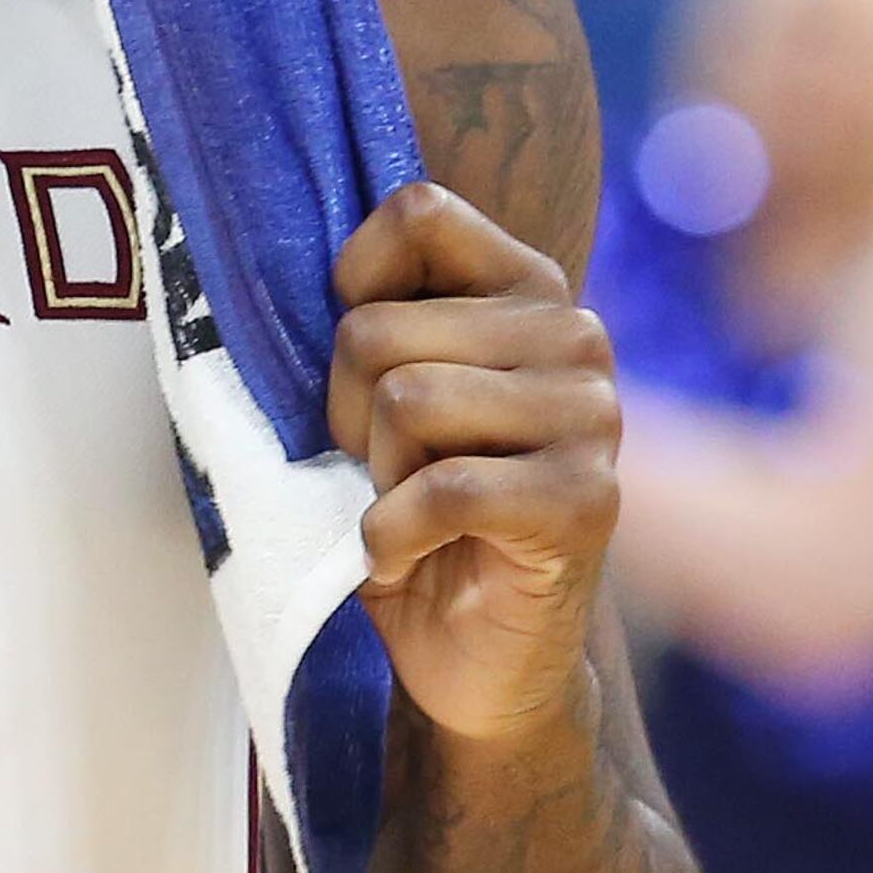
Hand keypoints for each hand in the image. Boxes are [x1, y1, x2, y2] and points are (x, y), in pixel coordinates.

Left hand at [329, 182, 619, 746]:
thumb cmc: (413, 517)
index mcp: (526, 288)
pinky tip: (410, 559)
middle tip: (383, 472)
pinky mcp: (587, 501)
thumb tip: (279, 268)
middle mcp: (575, 334)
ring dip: (374, 478)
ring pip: (405, 401)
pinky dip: (392, 538)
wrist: (474, 661)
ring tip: (406, 512)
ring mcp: (593, 416)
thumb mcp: (381, 401)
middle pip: (376, 329)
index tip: (365, 370)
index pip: (417, 212)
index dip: (352, 292)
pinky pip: (442, 489)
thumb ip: (371, 323)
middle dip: (346, 414)